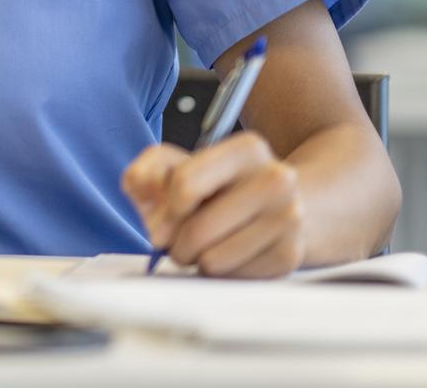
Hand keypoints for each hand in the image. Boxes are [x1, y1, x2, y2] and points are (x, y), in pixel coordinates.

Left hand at [121, 132, 306, 277]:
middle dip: (176, 242)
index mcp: (247, 149)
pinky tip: (228, 253)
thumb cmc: (219, 185)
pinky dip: (221, 271)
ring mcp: (288, 220)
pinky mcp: (289, 256)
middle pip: (198, 230)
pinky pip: (232, 278)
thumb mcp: (181, 163)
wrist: (279, 205)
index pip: (186, 184)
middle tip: (178, 240)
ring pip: (213, 260)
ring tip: (205, 244)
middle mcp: (276, 181)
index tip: (167, 214)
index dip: (166, 208)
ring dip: (197, 259)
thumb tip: (137, 184)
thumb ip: (149, 168)